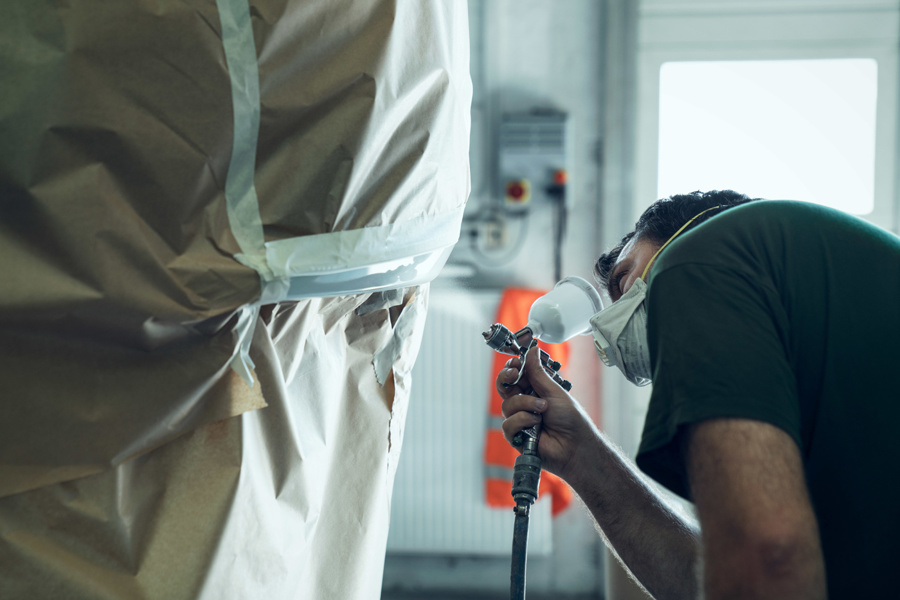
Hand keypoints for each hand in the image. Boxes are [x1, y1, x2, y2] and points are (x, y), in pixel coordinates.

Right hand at [496, 347, 598, 482]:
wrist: (575, 445)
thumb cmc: (570, 419)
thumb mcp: (554, 391)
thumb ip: (538, 372)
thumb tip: (532, 350)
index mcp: (533, 390)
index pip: (514, 375)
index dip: (512, 367)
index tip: (516, 363)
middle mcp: (524, 403)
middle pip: (504, 387)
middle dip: (507, 378)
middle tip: (514, 374)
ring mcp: (519, 419)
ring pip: (507, 405)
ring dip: (526, 405)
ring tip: (542, 410)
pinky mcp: (516, 436)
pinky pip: (508, 424)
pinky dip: (523, 422)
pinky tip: (536, 426)